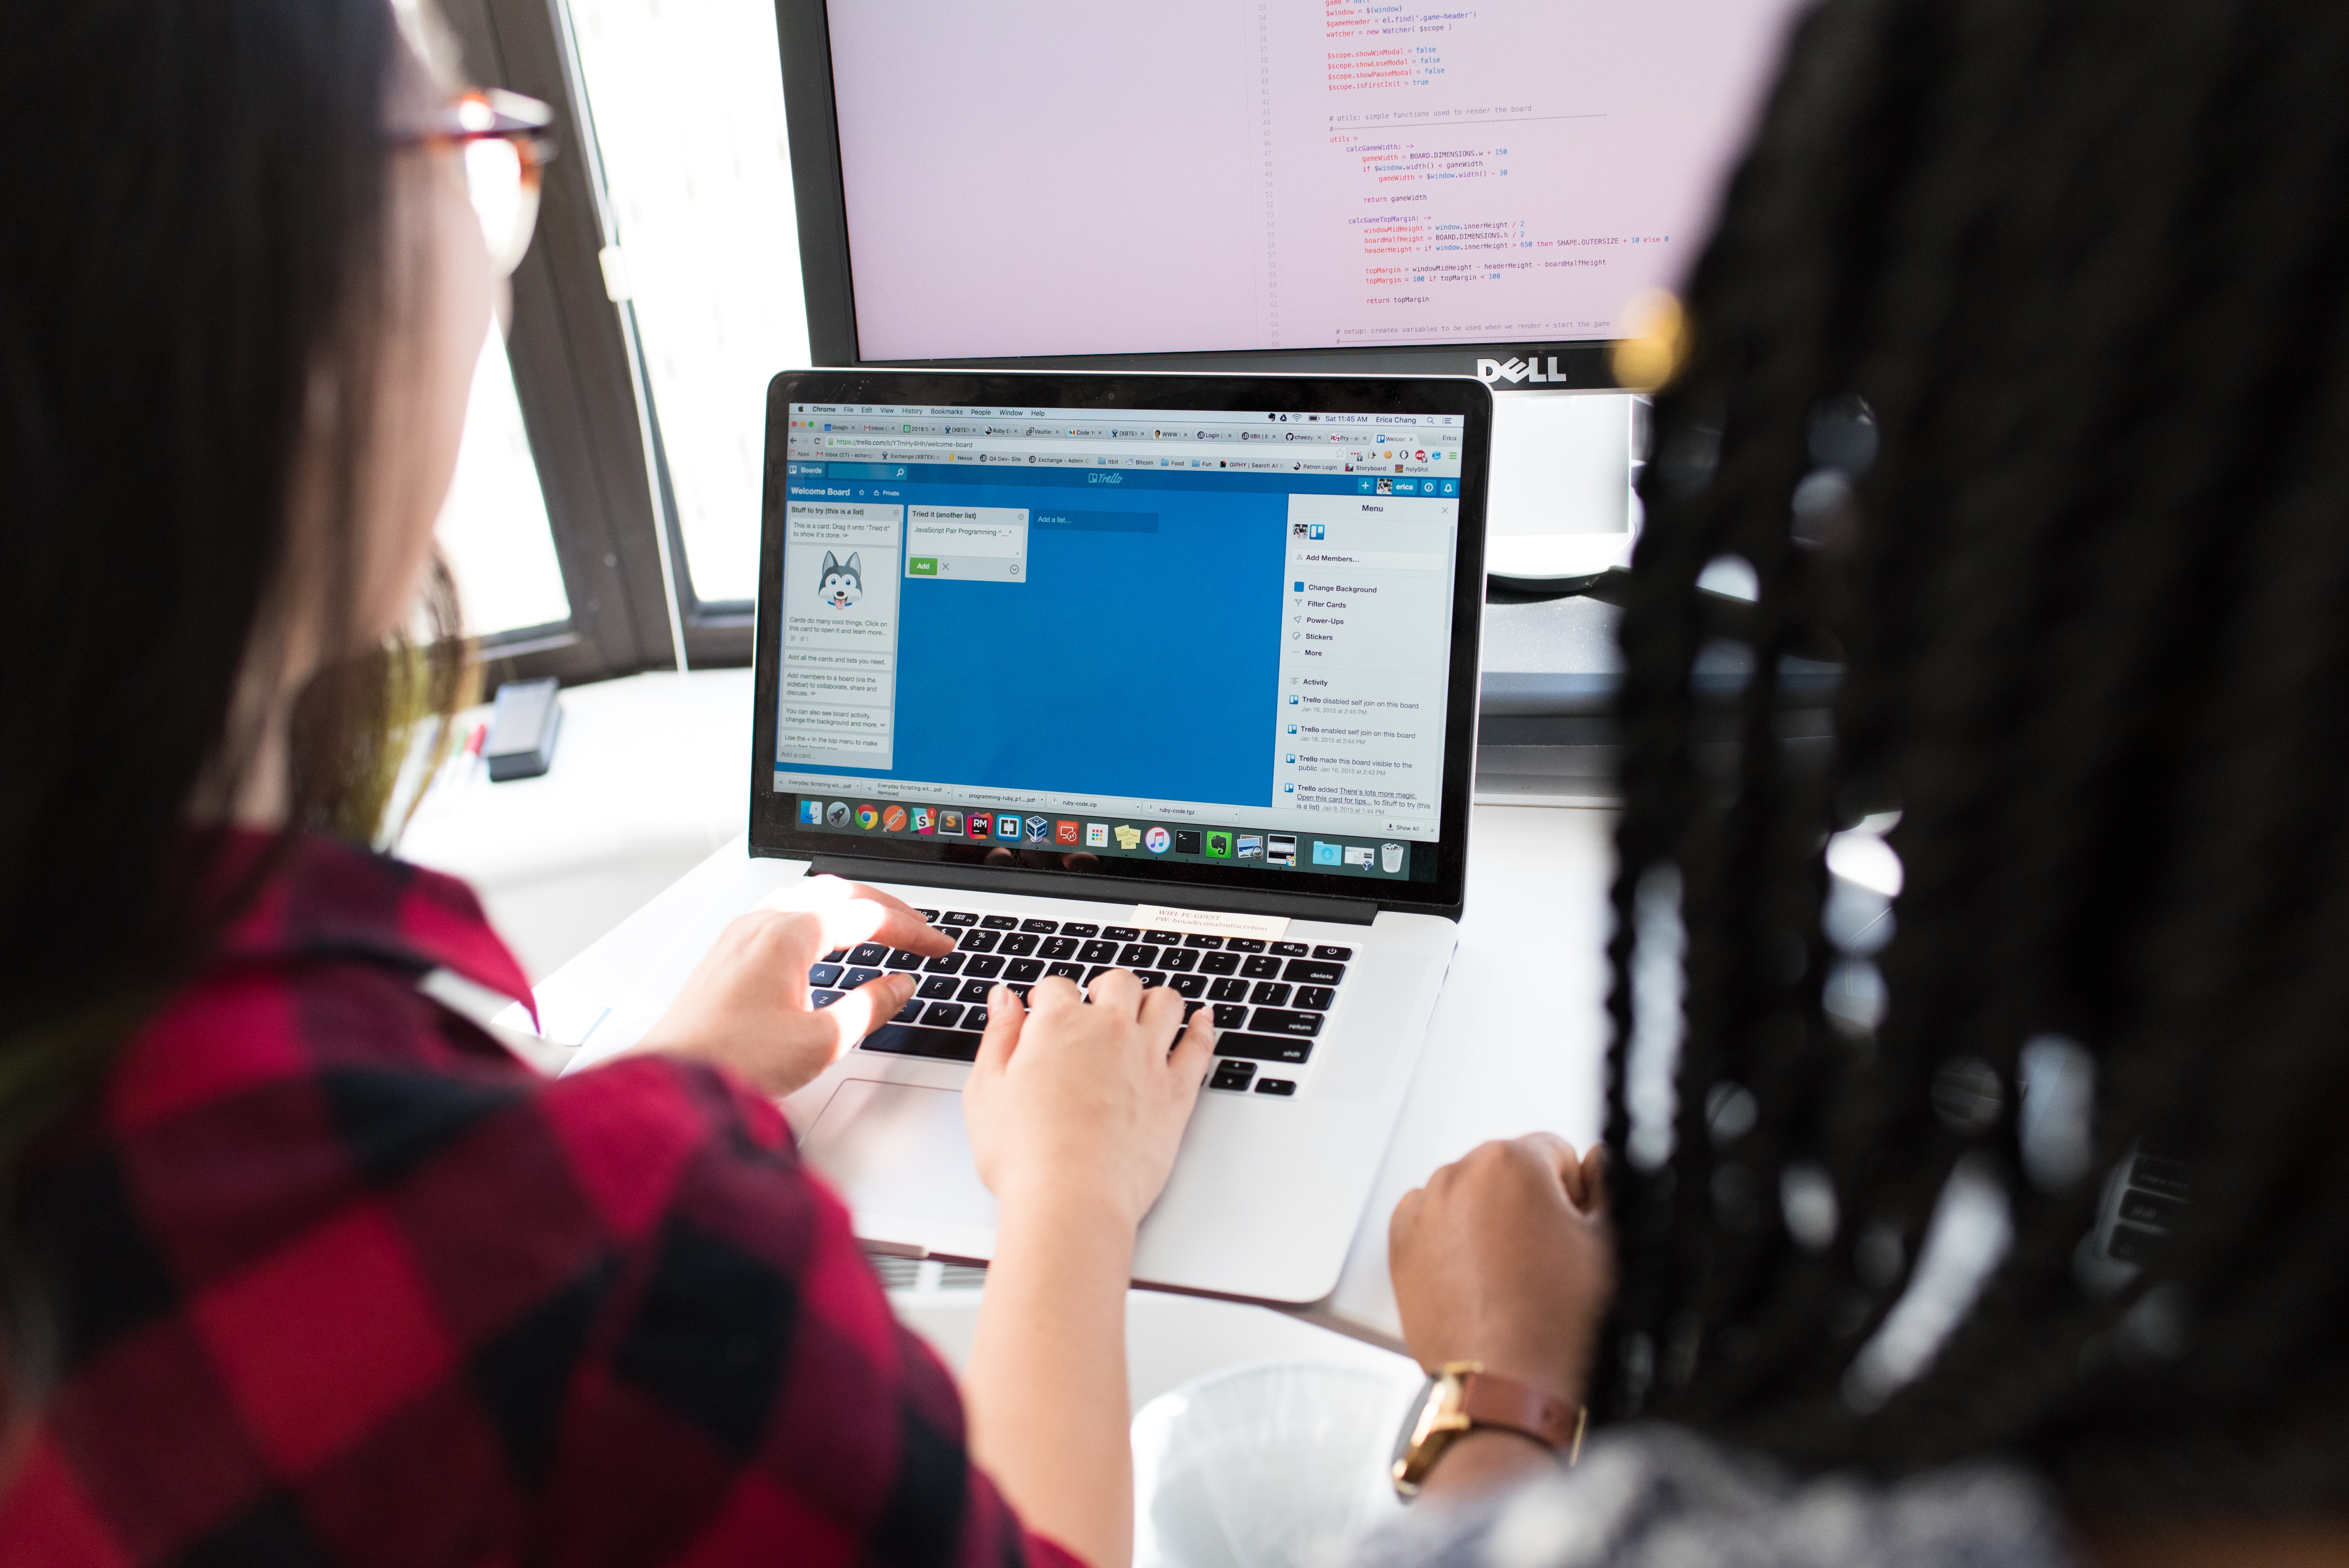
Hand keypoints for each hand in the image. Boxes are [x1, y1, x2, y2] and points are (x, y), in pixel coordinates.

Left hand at [629, 876, 951, 1097]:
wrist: (671, 1082)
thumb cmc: (733, 1062)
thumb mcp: (821, 1041)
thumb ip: (869, 1007)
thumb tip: (899, 986)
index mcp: (788, 935)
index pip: (866, 914)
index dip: (912, 929)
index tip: (939, 947)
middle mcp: (761, 924)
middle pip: (837, 892)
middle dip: (886, 908)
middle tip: (918, 929)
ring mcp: (739, 936)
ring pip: (806, 898)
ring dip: (850, 906)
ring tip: (879, 926)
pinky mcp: (727, 955)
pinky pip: (782, 915)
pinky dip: (819, 918)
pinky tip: (825, 942)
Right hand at [963, 972, 1214, 1228]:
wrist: (1071, 1200)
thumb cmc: (1025, 1156)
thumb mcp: (987, 1090)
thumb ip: (998, 1036)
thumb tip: (1002, 999)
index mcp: (1059, 1025)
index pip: (1057, 988)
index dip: (1047, 999)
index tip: (1043, 1011)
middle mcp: (1109, 1031)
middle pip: (1117, 984)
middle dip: (1104, 990)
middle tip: (1096, 1007)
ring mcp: (1148, 1058)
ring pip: (1165, 1002)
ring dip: (1153, 1000)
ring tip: (1145, 1011)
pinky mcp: (1177, 1091)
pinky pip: (1199, 1045)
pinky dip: (1203, 1028)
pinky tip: (1202, 1022)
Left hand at [1389, 1135, 1612, 1409]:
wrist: (1507, 1391)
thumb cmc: (1560, 1325)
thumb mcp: (1610, 1244)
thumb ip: (1609, 1183)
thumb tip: (1596, 1160)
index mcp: (1512, 1161)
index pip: (1556, 1153)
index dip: (1575, 1197)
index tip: (1572, 1236)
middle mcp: (1459, 1174)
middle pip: (1509, 1172)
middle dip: (1530, 1206)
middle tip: (1544, 1264)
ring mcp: (1424, 1210)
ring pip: (1472, 1197)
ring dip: (1491, 1222)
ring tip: (1511, 1279)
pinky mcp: (1401, 1244)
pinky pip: (1436, 1223)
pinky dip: (1454, 1241)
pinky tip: (1479, 1281)